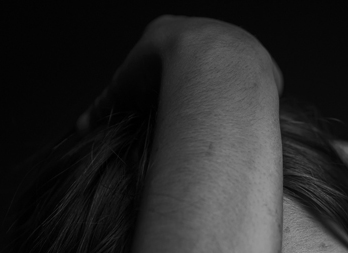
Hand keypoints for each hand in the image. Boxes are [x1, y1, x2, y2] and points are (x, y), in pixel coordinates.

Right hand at [76, 15, 282, 132]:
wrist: (211, 67)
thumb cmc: (164, 74)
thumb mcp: (123, 90)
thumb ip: (104, 106)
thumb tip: (82, 127)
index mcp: (172, 31)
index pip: (165, 52)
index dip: (161, 80)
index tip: (162, 102)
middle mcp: (210, 32)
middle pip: (201, 62)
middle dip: (197, 86)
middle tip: (190, 114)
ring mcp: (240, 47)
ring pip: (234, 73)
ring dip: (226, 94)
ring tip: (217, 121)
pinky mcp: (265, 68)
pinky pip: (261, 87)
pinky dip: (251, 104)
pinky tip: (242, 121)